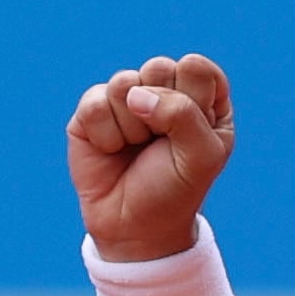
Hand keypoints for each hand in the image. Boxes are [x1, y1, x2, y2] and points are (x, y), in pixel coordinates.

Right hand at [68, 53, 234, 261]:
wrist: (135, 229)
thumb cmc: (175, 189)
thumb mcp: (201, 155)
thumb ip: (183, 113)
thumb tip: (134, 93)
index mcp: (202, 95)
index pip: (195, 67)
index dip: (191, 101)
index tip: (191, 136)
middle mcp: (164, 89)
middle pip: (158, 67)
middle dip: (160, 112)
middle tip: (160, 144)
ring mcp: (126, 98)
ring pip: (123, 83)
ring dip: (131, 127)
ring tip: (136, 149)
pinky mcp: (92, 112)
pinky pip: (94, 103)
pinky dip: (105, 135)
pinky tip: (111, 151)